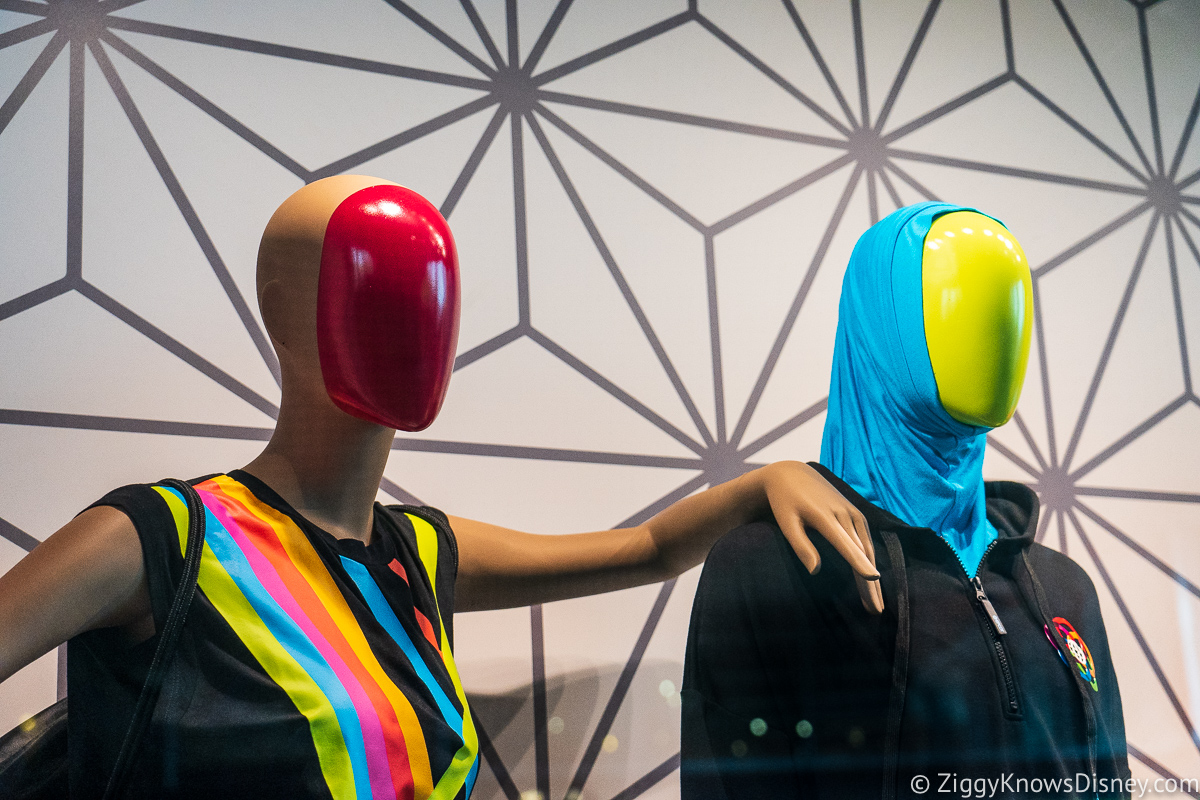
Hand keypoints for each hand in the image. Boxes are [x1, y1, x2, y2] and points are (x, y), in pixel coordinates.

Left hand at [760, 461, 883, 613]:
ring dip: (872, 577)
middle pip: (861, 554)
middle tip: (875, 610)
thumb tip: (816, 571)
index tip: (872, 579)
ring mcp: (853, 513)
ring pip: (867, 550)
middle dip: (869, 583)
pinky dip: (870, 562)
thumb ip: (801, 546)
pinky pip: (866, 542)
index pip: (845, 545)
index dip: (859, 563)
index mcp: (825, 517)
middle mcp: (844, 514)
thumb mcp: (787, 522)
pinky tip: (870, 581)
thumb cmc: (785, 502)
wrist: (793, 474)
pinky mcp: (856, 514)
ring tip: (875, 604)